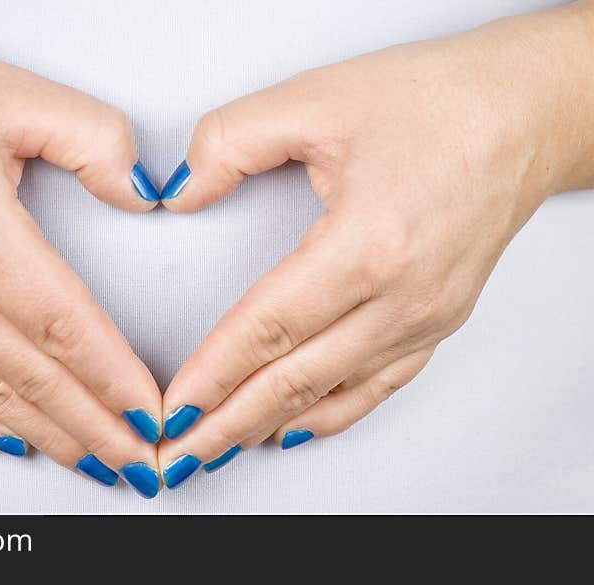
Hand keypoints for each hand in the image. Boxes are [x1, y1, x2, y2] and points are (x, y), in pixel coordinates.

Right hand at [0, 3, 163, 496]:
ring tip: (92, 461)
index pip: (64, 326)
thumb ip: (93, 139)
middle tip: (139, 462)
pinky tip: (8, 439)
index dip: (113, 377)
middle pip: (34, 377)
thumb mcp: (10, 92)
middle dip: (95, 427)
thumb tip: (140, 189)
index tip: (149, 412)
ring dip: (47, 435)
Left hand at [156, 2, 593, 486]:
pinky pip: (376, 385)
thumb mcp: (315, 99)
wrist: (523, 113)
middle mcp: (402, 297)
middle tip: (179, 455)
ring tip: (219, 450)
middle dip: (228, 422)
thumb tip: (179, 192)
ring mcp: (426, 317)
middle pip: (295, 379)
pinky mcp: (438, 321)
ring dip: (269, 424)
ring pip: (332, 393)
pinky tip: (293, 428)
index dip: (213, 374)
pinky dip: (329, 414)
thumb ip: (228, 144)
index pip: (268, 329)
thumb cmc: (433, 103)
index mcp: (368, 245)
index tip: (173, 409)